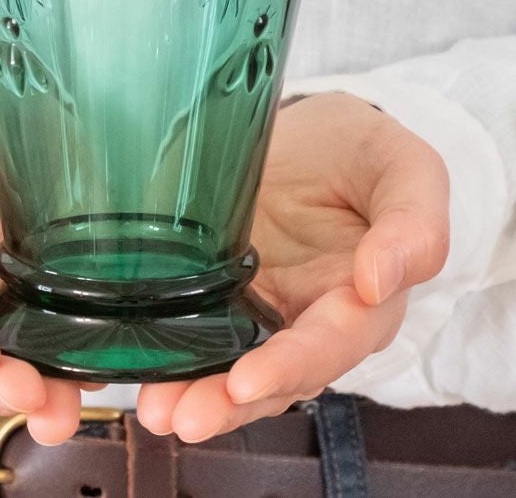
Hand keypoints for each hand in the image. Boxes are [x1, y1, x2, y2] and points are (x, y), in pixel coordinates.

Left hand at [137, 92, 449, 441]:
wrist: (308, 133)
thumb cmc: (360, 150)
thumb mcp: (402, 168)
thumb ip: (413, 223)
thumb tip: (378, 282)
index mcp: (363, 299)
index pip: (331, 344)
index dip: (290, 366)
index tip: (244, 382)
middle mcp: (310, 318)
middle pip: (276, 375)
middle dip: (228, 401)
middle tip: (179, 416)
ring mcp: (261, 307)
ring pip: (233, 367)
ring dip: (194, 392)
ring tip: (154, 409)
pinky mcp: (221, 290)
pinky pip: (200, 332)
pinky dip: (172, 354)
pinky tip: (137, 367)